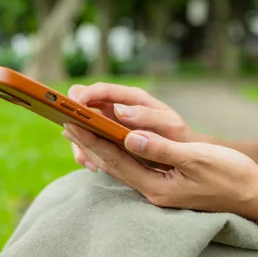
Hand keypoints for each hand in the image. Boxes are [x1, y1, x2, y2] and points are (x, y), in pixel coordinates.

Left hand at [63, 123, 257, 225]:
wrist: (254, 195)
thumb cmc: (231, 175)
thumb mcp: (198, 159)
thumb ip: (162, 149)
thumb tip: (130, 137)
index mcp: (157, 186)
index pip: (115, 160)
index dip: (92, 140)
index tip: (71, 122)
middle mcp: (151, 190)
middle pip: (110, 164)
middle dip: (87, 142)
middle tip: (64, 121)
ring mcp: (155, 189)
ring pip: (118, 165)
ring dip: (96, 147)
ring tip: (77, 130)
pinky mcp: (161, 184)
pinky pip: (129, 167)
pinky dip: (114, 153)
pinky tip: (105, 145)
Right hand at [67, 82, 192, 171]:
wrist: (185, 153)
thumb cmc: (178, 136)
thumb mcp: (169, 125)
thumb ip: (147, 116)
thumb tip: (119, 110)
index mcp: (132, 98)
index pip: (102, 90)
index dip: (85, 95)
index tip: (75, 107)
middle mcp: (117, 107)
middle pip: (84, 105)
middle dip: (75, 119)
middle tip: (73, 135)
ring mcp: (110, 122)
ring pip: (83, 126)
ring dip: (79, 141)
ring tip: (88, 161)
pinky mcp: (108, 138)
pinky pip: (89, 142)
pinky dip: (86, 153)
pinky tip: (93, 166)